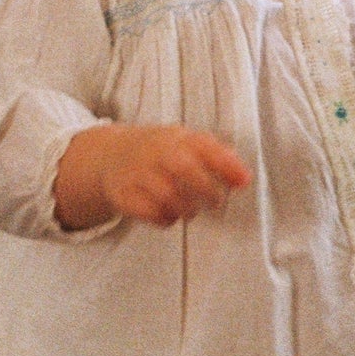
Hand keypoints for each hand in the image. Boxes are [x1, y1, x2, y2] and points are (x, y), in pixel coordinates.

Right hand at [55, 123, 250, 230]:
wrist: (110, 154)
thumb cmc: (159, 152)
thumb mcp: (186, 143)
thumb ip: (216, 157)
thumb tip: (244, 178)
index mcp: (176, 137)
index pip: (204, 145)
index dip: (227, 164)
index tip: (243, 182)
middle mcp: (154, 151)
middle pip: (185, 168)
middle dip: (208, 190)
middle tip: (216, 203)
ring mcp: (136, 172)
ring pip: (167, 194)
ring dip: (187, 208)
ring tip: (191, 210)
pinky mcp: (122, 194)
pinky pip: (148, 212)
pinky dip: (165, 219)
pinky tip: (170, 215)